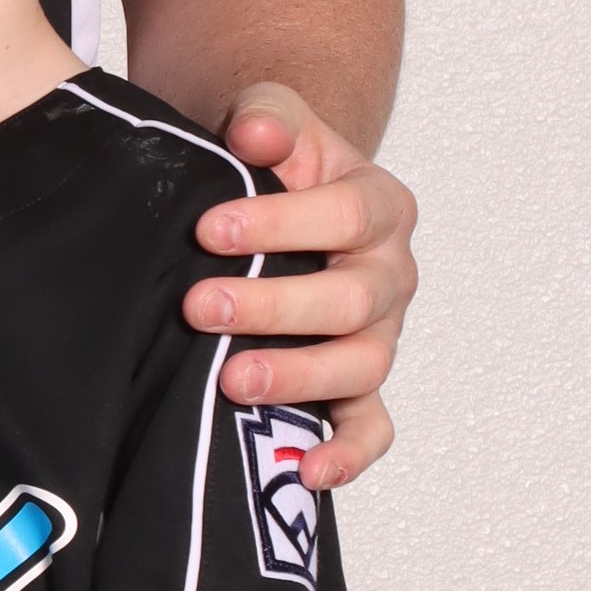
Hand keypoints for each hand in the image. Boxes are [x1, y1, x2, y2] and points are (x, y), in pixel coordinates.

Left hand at [184, 83, 416, 488]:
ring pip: (359, 368)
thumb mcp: (274, 121)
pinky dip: (346, 454)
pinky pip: (371, 428)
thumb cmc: (278, 166)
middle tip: (200, 307)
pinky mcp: (360, 387)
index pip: (344, 216)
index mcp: (379, 206)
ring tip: (230, 380)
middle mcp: (390, 276)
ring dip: (297, 378)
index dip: (279, 223)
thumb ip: (268, 118)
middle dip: (273, 308)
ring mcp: (379, 337)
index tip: (208, 229)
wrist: (286, 199)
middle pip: (349, 301)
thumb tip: (254, 134)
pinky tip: (305, 472)